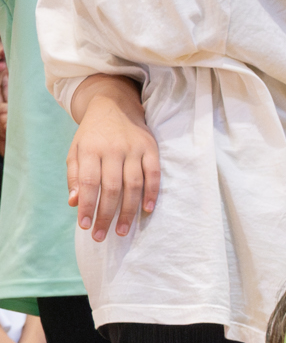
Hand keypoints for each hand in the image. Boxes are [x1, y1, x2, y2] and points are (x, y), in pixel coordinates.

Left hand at [67, 88, 160, 240]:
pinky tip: (147, 210)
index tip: (85, 227)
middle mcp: (113, 149)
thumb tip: (74, 203)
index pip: (88, 183)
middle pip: (111, 188)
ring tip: (122, 230)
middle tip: (102, 236)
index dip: (87, 206)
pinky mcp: (151, 148)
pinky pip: (154, 174)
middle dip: (106, 214)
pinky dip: (152, 193)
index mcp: (90, 149)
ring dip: (128, 210)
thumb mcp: (75, 151)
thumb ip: (74, 176)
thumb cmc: (92, 135)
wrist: (114, 106)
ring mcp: (135, 148)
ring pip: (133, 184)